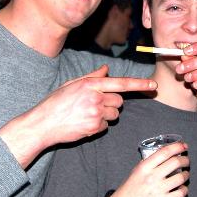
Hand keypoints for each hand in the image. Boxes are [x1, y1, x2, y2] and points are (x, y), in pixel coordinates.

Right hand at [0, 65, 156, 167]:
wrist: (43, 123)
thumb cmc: (56, 102)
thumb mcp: (72, 84)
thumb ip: (92, 76)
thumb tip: (106, 69)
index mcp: (91, 84)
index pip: (121, 83)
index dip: (139, 84)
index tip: (153, 85)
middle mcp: (96, 97)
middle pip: (119, 101)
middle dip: (112, 104)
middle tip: (94, 105)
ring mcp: (96, 113)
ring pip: (115, 115)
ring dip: (106, 115)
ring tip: (87, 114)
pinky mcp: (95, 127)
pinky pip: (106, 126)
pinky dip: (98, 126)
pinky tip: (84, 123)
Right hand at [106, 141, 189, 196]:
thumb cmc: (129, 188)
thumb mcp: (136, 171)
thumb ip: (149, 163)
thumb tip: (165, 155)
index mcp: (144, 167)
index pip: (164, 152)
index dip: (177, 147)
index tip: (183, 146)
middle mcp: (152, 177)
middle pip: (175, 162)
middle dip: (185, 160)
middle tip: (186, 161)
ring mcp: (158, 190)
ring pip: (181, 178)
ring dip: (186, 175)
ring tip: (184, 174)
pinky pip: (180, 193)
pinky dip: (184, 189)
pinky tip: (181, 188)